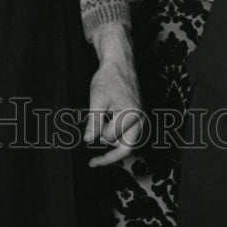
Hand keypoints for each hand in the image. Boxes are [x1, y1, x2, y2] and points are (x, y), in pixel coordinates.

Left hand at [85, 24, 143, 166]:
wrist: (120, 63)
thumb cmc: (108, 78)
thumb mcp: (97, 99)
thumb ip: (94, 122)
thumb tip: (88, 141)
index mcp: (131, 115)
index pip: (110, 138)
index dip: (96, 136)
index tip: (85, 138)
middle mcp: (140, 119)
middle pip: (126, 148)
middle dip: (109, 156)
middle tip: (93, 163)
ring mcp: (141, 118)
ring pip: (129, 144)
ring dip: (114, 148)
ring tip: (98, 153)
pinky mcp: (138, 117)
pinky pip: (130, 135)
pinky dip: (118, 139)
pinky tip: (106, 139)